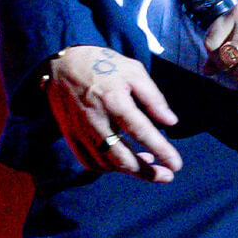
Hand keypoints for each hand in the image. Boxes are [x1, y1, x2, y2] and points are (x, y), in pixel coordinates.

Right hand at [43, 45, 181, 182]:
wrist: (60, 62)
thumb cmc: (101, 64)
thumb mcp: (132, 70)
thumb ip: (153, 97)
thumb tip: (171, 122)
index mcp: (114, 101)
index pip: (141, 132)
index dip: (162, 151)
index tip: (177, 166)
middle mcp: (96, 120)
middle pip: (122, 159)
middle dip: (147, 172)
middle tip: (166, 176)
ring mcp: (80, 130)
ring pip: (106, 164)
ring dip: (128, 170)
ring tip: (145, 163)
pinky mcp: (70, 135)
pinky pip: (87, 162)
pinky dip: (105, 168)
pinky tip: (118, 162)